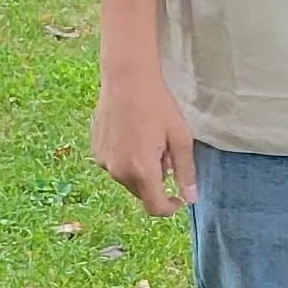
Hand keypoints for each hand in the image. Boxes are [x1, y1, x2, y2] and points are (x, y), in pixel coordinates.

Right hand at [92, 58, 195, 214]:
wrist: (126, 78)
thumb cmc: (158, 105)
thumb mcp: (180, 137)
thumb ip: (186, 171)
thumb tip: (191, 199)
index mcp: (142, 170)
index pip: (155, 207)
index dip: (169, 208)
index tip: (178, 198)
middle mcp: (119, 171)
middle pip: (142, 193)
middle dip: (156, 182)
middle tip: (165, 153)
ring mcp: (104, 161)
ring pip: (128, 179)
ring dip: (141, 170)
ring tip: (149, 140)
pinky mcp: (96, 150)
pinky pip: (115, 165)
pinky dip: (127, 159)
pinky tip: (133, 134)